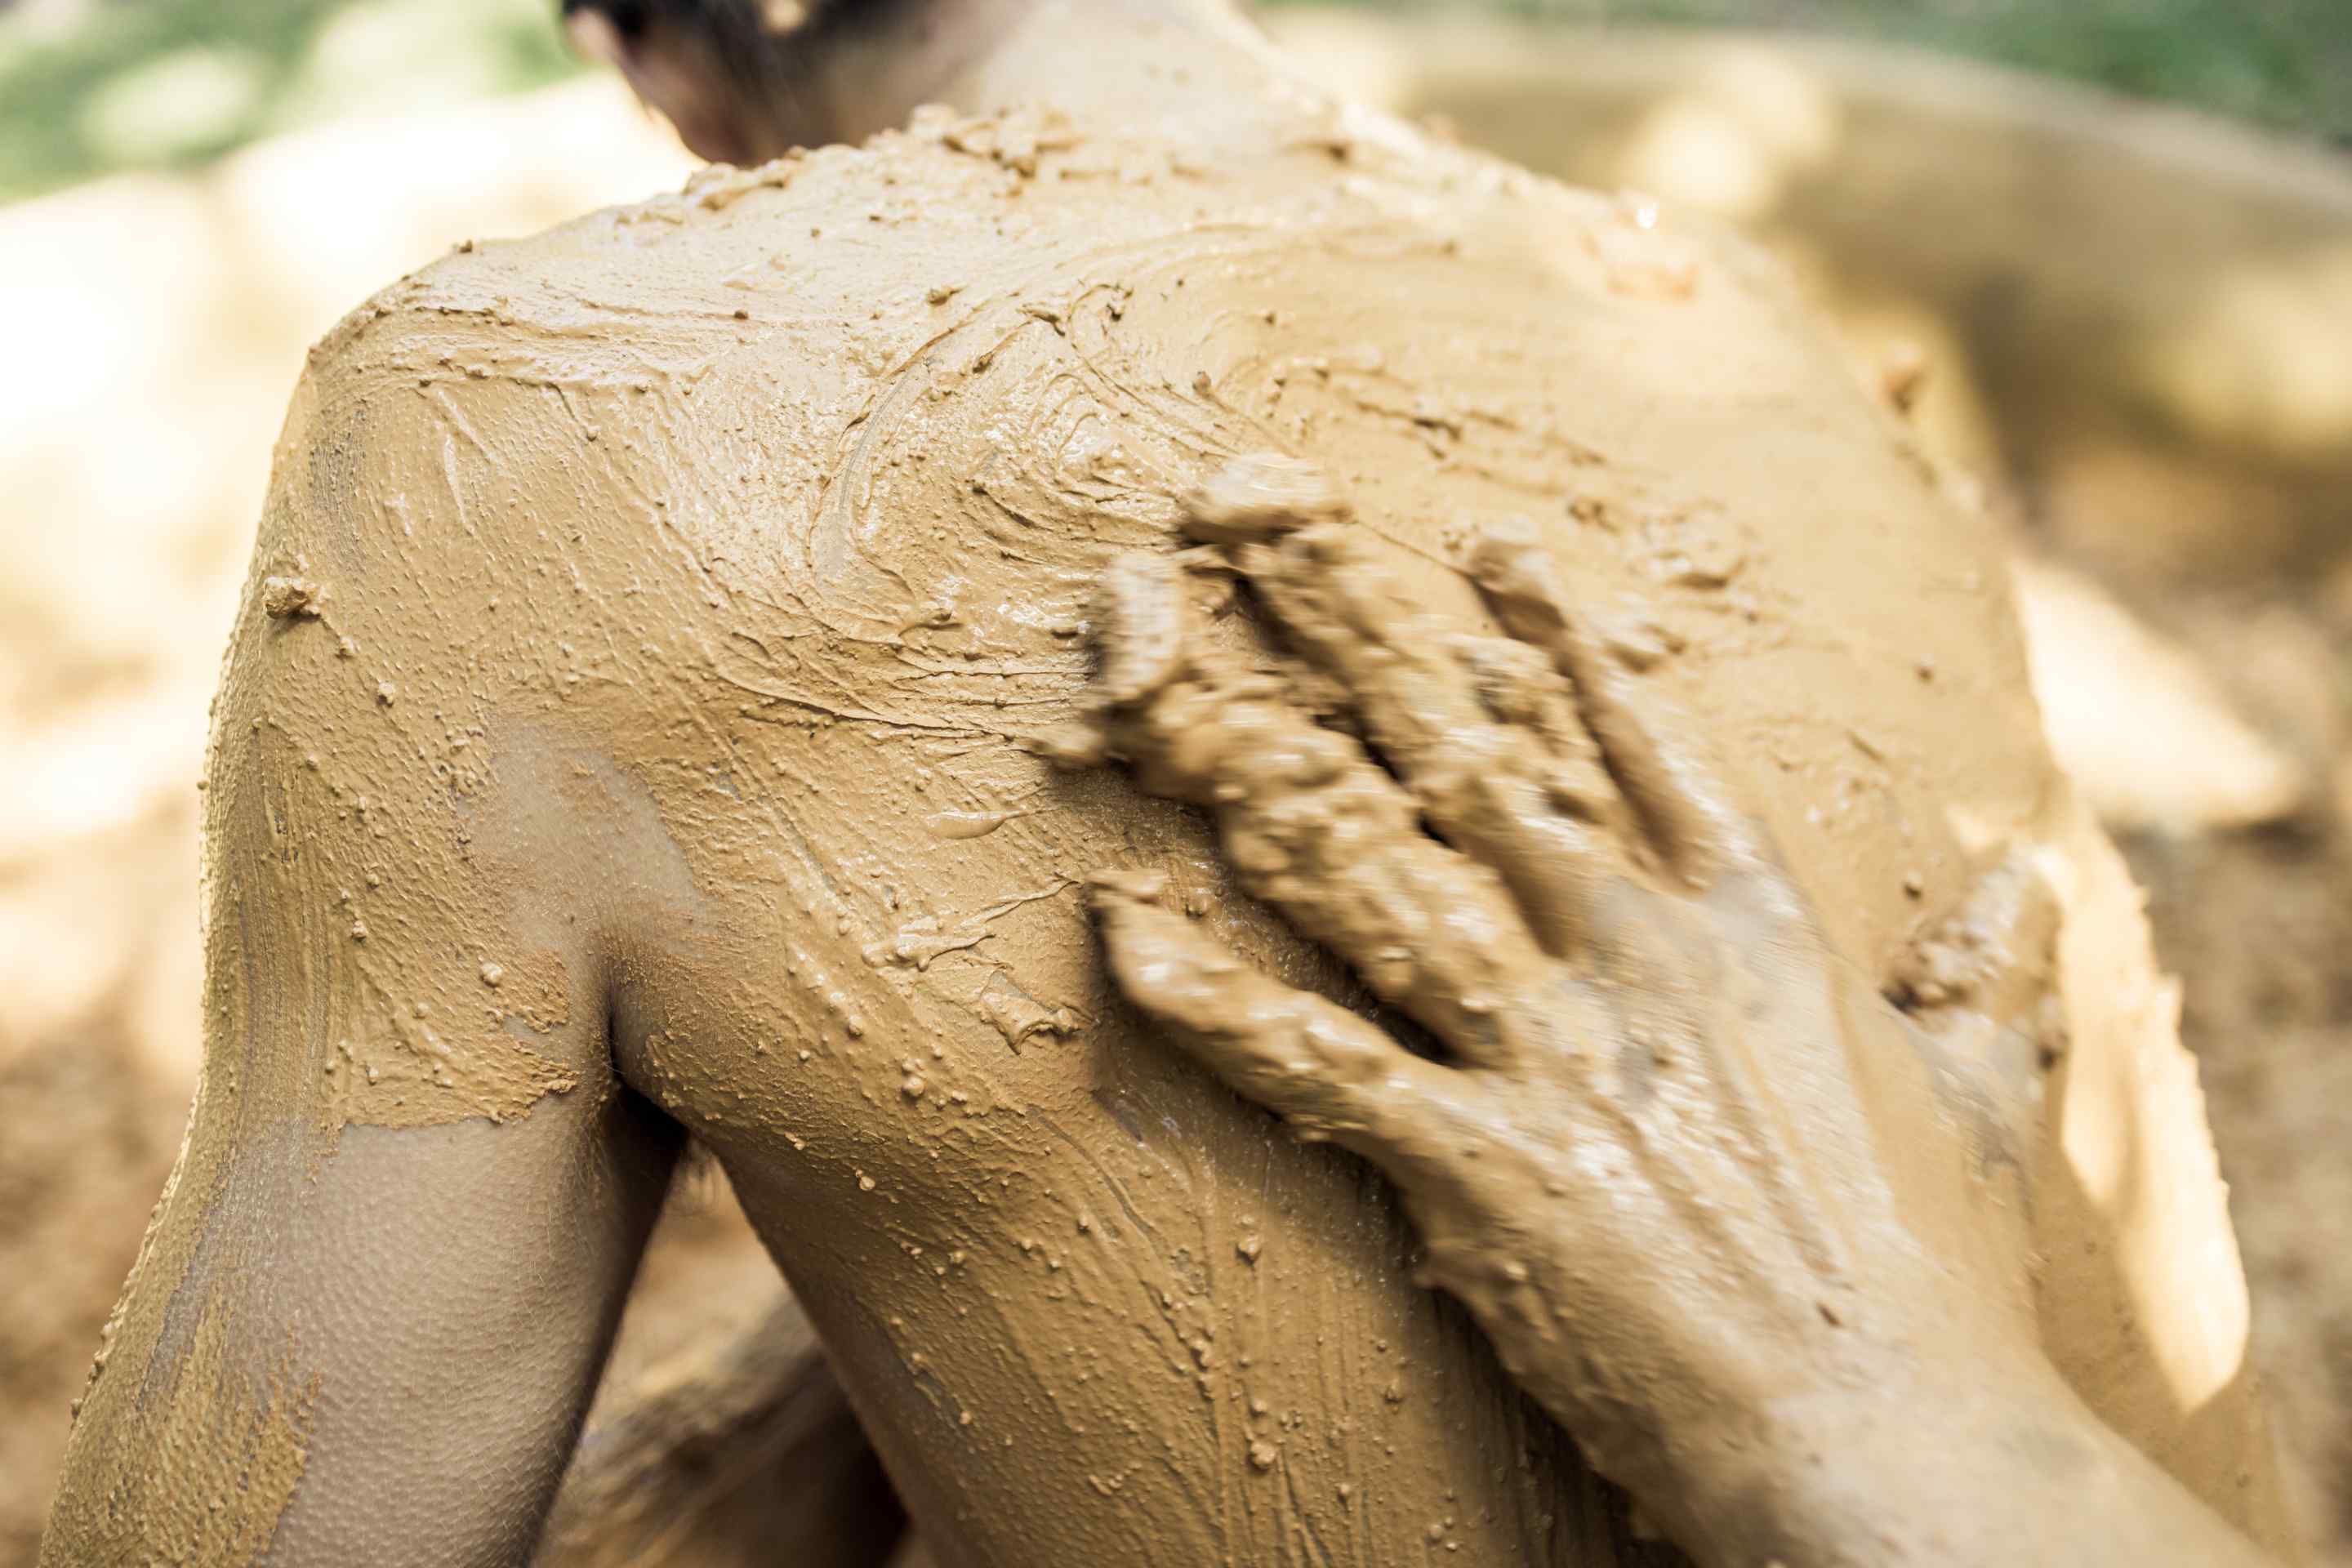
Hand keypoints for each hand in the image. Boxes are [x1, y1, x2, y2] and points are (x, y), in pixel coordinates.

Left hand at [1079, 462, 2073, 1553]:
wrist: (1897, 1440)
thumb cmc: (1942, 1281)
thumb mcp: (1984, 1097)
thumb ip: (1988, 978)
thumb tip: (2034, 885)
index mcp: (1755, 925)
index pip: (1642, 739)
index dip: (1559, 635)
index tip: (1482, 546)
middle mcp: (1641, 953)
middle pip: (1471, 760)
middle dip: (1356, 637)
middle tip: (1255, 534)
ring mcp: (1553, 1052)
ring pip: (1371, 876)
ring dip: (1249, 780)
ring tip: (1152, 694)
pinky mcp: (1480, 1164)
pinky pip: (1315, 1060)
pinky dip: (1210, 1002)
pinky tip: (1120, 941)